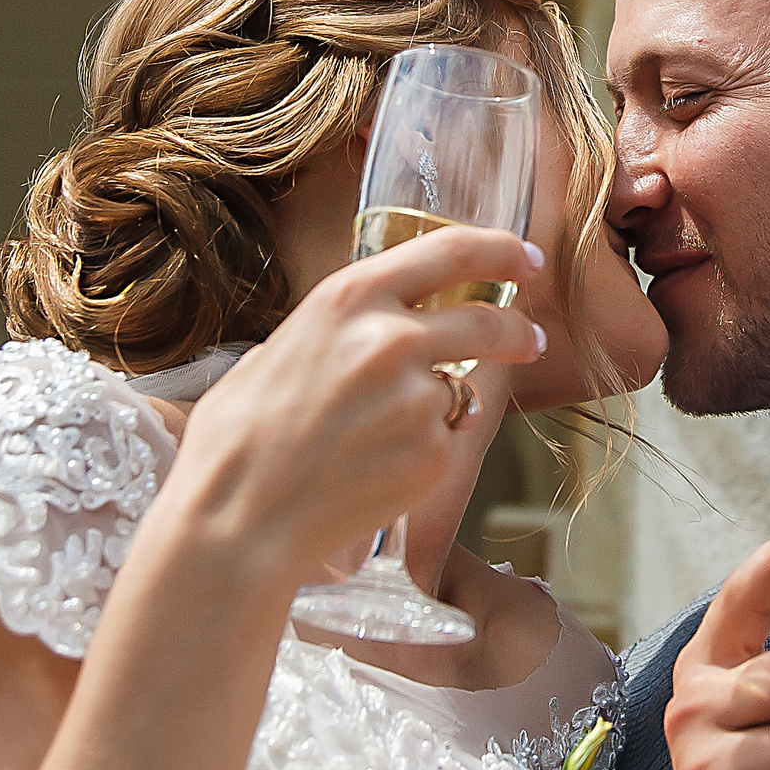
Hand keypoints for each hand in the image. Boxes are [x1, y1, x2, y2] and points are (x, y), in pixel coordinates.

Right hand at [144, 225, 545, 594]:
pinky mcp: (434, 455)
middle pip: (488, 320)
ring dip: (445, 406)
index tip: (525, 257)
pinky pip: (447, 442)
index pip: (451, 250)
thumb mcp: (277, 350)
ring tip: (392, 436)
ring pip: (462, 389)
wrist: (238, 520)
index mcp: (350, 298)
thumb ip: (334, 333)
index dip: (500, 250)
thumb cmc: (238, 441)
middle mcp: (394, 338)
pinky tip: (378, 472)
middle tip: (531, 339)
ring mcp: (420, 398)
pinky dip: (425, 453)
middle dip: (518, 330)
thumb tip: (359, 333)